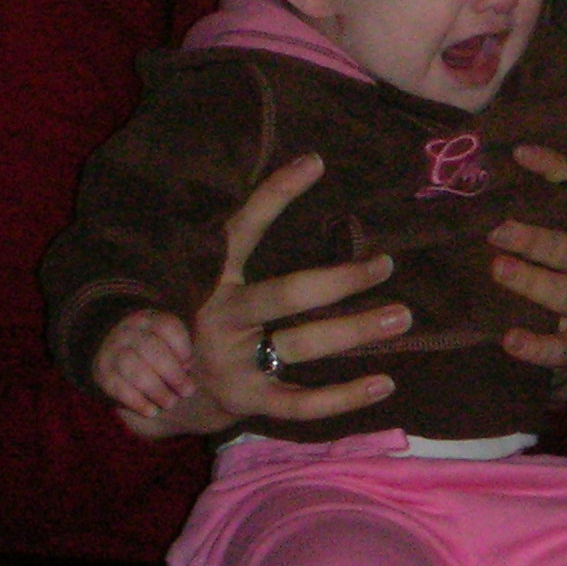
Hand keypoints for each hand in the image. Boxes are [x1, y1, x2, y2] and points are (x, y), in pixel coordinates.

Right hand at [95, 309, 196, 421]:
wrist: (112, 357)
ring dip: (156, 389)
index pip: (167, 326)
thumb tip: (188, 365)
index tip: (190, 364)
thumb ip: (184, 348)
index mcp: (149, 320)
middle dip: (173, 373)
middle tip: (187, 391)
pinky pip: (119, 388)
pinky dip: (138, 402)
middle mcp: (128, 332)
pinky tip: (151, 411)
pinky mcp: (102, 373)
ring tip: (170, 403)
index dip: (182, 346)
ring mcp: (111, 351)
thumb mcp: (168, 341)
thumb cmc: (154, 353)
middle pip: (151, 348)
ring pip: (135, 369)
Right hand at [156, 152, 410, 435]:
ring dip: (355, 330)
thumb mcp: (217, 280)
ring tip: (401, 316)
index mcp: (212, 280)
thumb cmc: (210, 321)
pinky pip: (302, 403)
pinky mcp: (247, 401)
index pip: (242, 229)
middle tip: (386, 264)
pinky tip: (384, 384)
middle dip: (340, 279)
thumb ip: (247, 245)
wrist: (165, 393)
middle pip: (286, 294)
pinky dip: (344, 397)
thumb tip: (306, 178)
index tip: (316, 162)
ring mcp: (232, 362)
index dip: (274, 194)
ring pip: (303, 344)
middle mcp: (220, 318)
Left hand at [488, 142, 566, 396]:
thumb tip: (461, 172)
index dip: (555, 169)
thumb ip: (509, 210)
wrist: (558, 339)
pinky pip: (563, 349)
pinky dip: (538, 345)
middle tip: (496, 231)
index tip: (518, 153)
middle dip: (536, 239)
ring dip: (533, 282)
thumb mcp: (530, 240)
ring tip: (498, 269)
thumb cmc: (538, 274)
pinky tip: (510, 339)